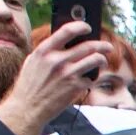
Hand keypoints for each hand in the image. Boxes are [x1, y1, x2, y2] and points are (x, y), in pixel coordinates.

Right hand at [0, 20, 113, 134]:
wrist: (28, 108)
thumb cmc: (30, 84)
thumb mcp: (33, 62)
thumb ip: (48, 51)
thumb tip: (67, 41)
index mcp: (44, 51)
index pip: (67, 31)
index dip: (81, 26)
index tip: (88, 27)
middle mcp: (57, 60)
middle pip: (88, 46)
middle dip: (102, 45)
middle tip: (107, 46)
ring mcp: (68, 74)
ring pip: (96, 60)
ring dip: (102, 60)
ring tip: (102, 61)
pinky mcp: (75, 87)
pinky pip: (91, 79)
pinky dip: (92, 79)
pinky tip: (87, 80)